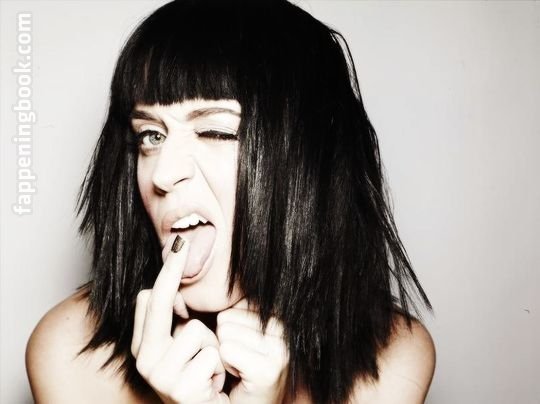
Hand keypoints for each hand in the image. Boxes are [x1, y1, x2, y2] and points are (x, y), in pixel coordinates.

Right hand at [131, 237, 228, 402]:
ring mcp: (159, 375)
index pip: (148, 300)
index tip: (178, 247)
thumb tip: (178, 291)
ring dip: (212, 348)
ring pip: (196, 331)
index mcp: (144, 346)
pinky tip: (212, 385)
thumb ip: (177, 322)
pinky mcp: (179, 389)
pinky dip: (219, 367)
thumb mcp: (185, 348)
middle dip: (172, 271)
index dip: (166, 274)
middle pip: (157, 302)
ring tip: (208, 369)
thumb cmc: (199, 379)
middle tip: (181, 241)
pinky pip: (212, 355)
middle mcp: (145, 359)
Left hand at [216, 299, 288, 403]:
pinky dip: (225, 365)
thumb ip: (240, 310)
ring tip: (241, 367)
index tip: (246, 349)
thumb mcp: (244, 333)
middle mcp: (286, 331)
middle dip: (226, 341)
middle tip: (242, 361)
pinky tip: (240, 376)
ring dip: (225, 353)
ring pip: (225, 332)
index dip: (230, 329)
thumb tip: (228, 281)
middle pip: (227, 317)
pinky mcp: (268, 368)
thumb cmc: (242, 372)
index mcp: (282, 319)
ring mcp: (280, 350)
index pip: (235, 304)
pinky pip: (225, 350)